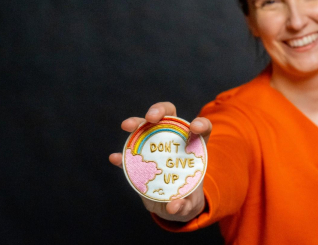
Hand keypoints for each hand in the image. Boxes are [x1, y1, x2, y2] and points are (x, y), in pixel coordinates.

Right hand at [109, 101, 211, 221]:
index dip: (200, 123)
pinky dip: (123, 154)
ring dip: (136, 123)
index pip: (201, 128)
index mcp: (194, 148)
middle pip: (169, 116)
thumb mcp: (189, 205)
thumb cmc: (186, 200)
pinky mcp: (141, 160)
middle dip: (159, 110)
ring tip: (127, 126)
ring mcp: (156, 148)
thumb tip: (174, 206)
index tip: (194, 128)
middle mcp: (174, 141)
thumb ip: (185, 206)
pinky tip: (116, 158)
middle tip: (151, 118)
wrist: (171, 207)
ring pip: (146, 127)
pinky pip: (130, 153)